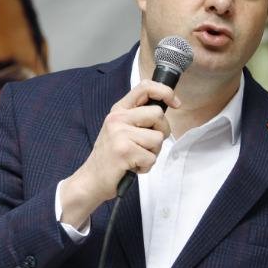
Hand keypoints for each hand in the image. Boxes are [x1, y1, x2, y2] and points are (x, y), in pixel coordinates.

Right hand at [56, 80, 177, 225]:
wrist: (91, 180)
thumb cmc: (111, 157)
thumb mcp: (120, 130)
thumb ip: (138, 118)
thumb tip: (166, 106)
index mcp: (118, 111)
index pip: (145, 87)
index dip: (166, 92)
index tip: (176, 103)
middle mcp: (117, 118)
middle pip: (158, 114)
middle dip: (161, 132)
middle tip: (147, 145)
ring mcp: (119, 134)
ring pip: (157, 138)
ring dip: (152, 153)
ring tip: (136, 158)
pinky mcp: (124, 151)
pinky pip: (151, 157)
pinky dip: (146, 166)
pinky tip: (132, 167)